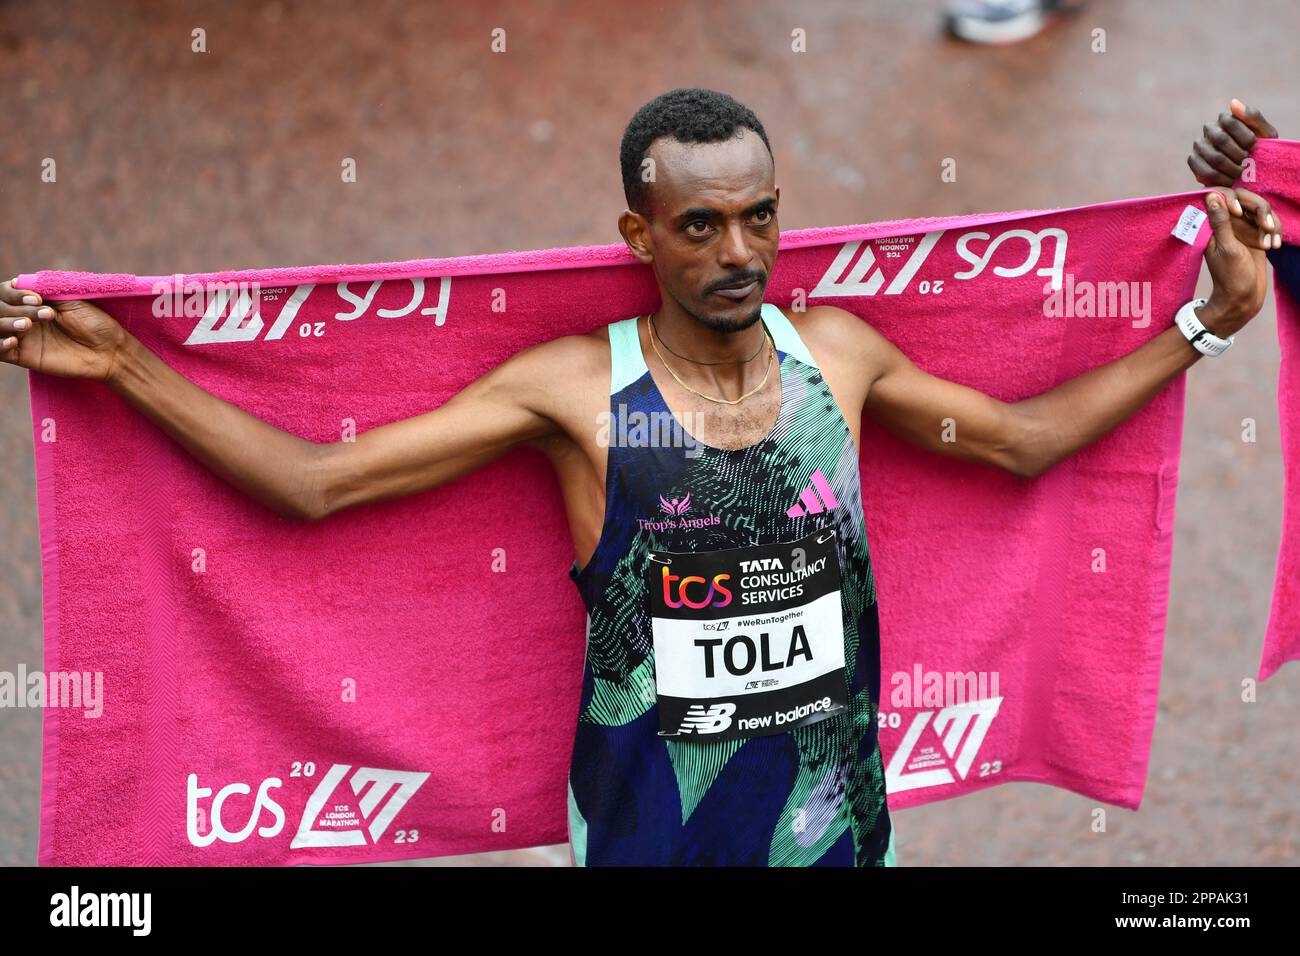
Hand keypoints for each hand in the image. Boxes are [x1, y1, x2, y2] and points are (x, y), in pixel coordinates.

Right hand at [0, 279, 126, 380]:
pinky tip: (13, 341)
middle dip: (15, 308)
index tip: (36, 298)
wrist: (109, 350)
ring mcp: (22, 337)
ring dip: (5, 323)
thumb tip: (19, 281)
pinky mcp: (23, 356)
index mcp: (32, 302)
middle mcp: (22, 317)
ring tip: (26, 325)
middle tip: (45, 314)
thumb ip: (45, 290)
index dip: (14, 293)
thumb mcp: (71, 300)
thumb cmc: (94, 322)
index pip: (5, 292)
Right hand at [1188, 98, 1278, 187]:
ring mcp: (1199, 145)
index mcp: (1226, 118)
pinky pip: (1204, 170)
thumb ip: (1253, 117)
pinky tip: (1229, 181)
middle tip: (1247, 164)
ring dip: (1231, 168)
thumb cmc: (1259, 150)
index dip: (1245, 137)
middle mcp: (1209, 129)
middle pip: (1221, 139)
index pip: (1231, 122)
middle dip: (1238, 155)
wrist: (1248, 171)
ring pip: (1213, 157)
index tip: (1254, 148)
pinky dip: (1220, 178)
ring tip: (1240, 174)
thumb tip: (1232, 103)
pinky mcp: (1193, 161)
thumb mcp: (1264, 133)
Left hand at [1196, 188, 1279, 337]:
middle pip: (1246, 198)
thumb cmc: (1231, 276)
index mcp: (1212, 225)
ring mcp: (1242, 228)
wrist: (1243, 299)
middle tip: (1266, 228)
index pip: (1222, 195)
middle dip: (1259, 211)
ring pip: (1261, 209)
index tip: (1237, 213)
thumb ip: (1221, 222)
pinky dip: (1274, 231)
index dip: (1233, 198)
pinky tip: (1274, 246)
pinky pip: (1269, 222)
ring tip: (1269, 245)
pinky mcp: (1255, 234)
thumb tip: (1210, 196)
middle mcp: (1226, 223)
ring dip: (1270, 223)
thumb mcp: (1227, 247)